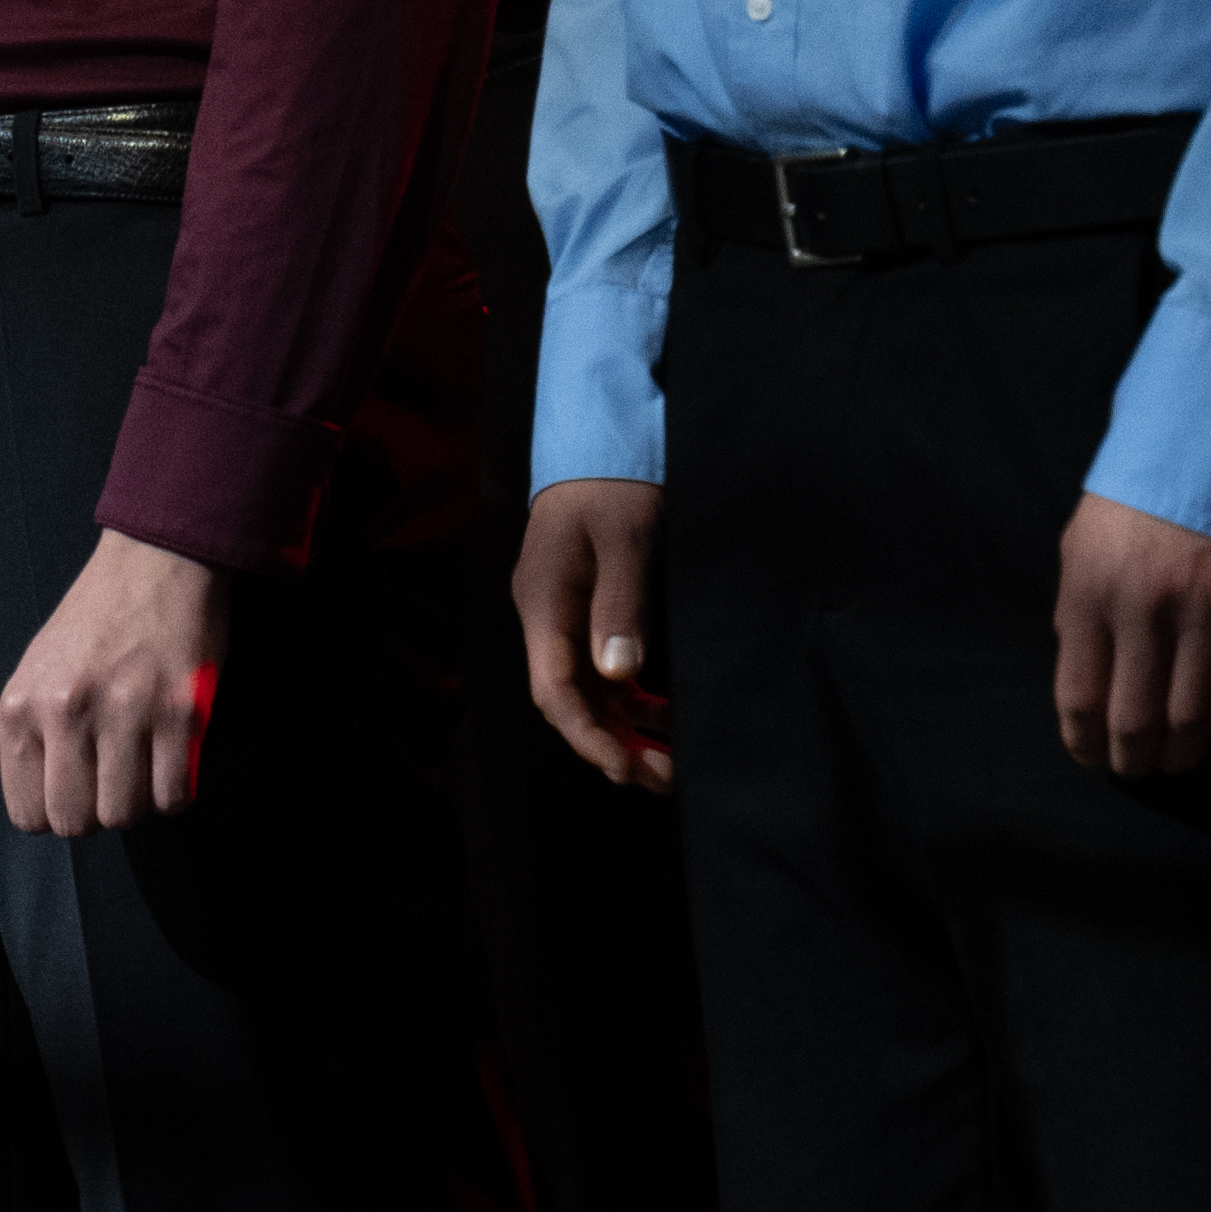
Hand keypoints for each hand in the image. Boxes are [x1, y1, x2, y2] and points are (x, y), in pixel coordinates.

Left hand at [0, 533, 228, 836]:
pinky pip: (174, 797)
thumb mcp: (37, 670)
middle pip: (75, 822)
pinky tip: (171, 758)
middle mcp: (67, 711)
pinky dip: (175, 791)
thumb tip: (44, 805)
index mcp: (22, 704)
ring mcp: (126, 713)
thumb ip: (34, 735)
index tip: (74, 792)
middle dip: (95, 813)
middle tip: (111, 779)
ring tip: (142, 763)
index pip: (28, 813)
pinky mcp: (181, 713)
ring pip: (125, 816)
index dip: (54, 812)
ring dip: (137, 801)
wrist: (155, 561)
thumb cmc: (94, 619)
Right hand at [514, 476, 672, 789]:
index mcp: (544, 601)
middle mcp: (544, 614)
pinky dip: (630, 698)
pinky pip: (599, 668)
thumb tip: (620, 675)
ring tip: (667, 764)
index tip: (628, 769)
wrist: (603, 433)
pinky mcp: (584, 606)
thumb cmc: (614, 480)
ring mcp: (562, 613)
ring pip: (586, 690)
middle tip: (664, 778)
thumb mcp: (626, 536)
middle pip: (569, 700)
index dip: (589, 737)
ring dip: (623, 729)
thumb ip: (620, 605)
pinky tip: (662, 716)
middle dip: (611, 745)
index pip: (554, 690)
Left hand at [1052, 494, 1210, 779]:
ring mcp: (1206, 611)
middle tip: (1138, 765)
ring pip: (1194, 721)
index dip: (1085, 744)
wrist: (1203, 450)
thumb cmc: (1133, 508)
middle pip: (1137, 723)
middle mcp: (1146, 607)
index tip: (1092, 756)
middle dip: (1134, 760)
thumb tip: (1088, 696)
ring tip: (1177, 754)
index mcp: (1091, 591)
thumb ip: (1081, 619)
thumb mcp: (1082, 553)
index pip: (1080, 699)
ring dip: (1182, 752)